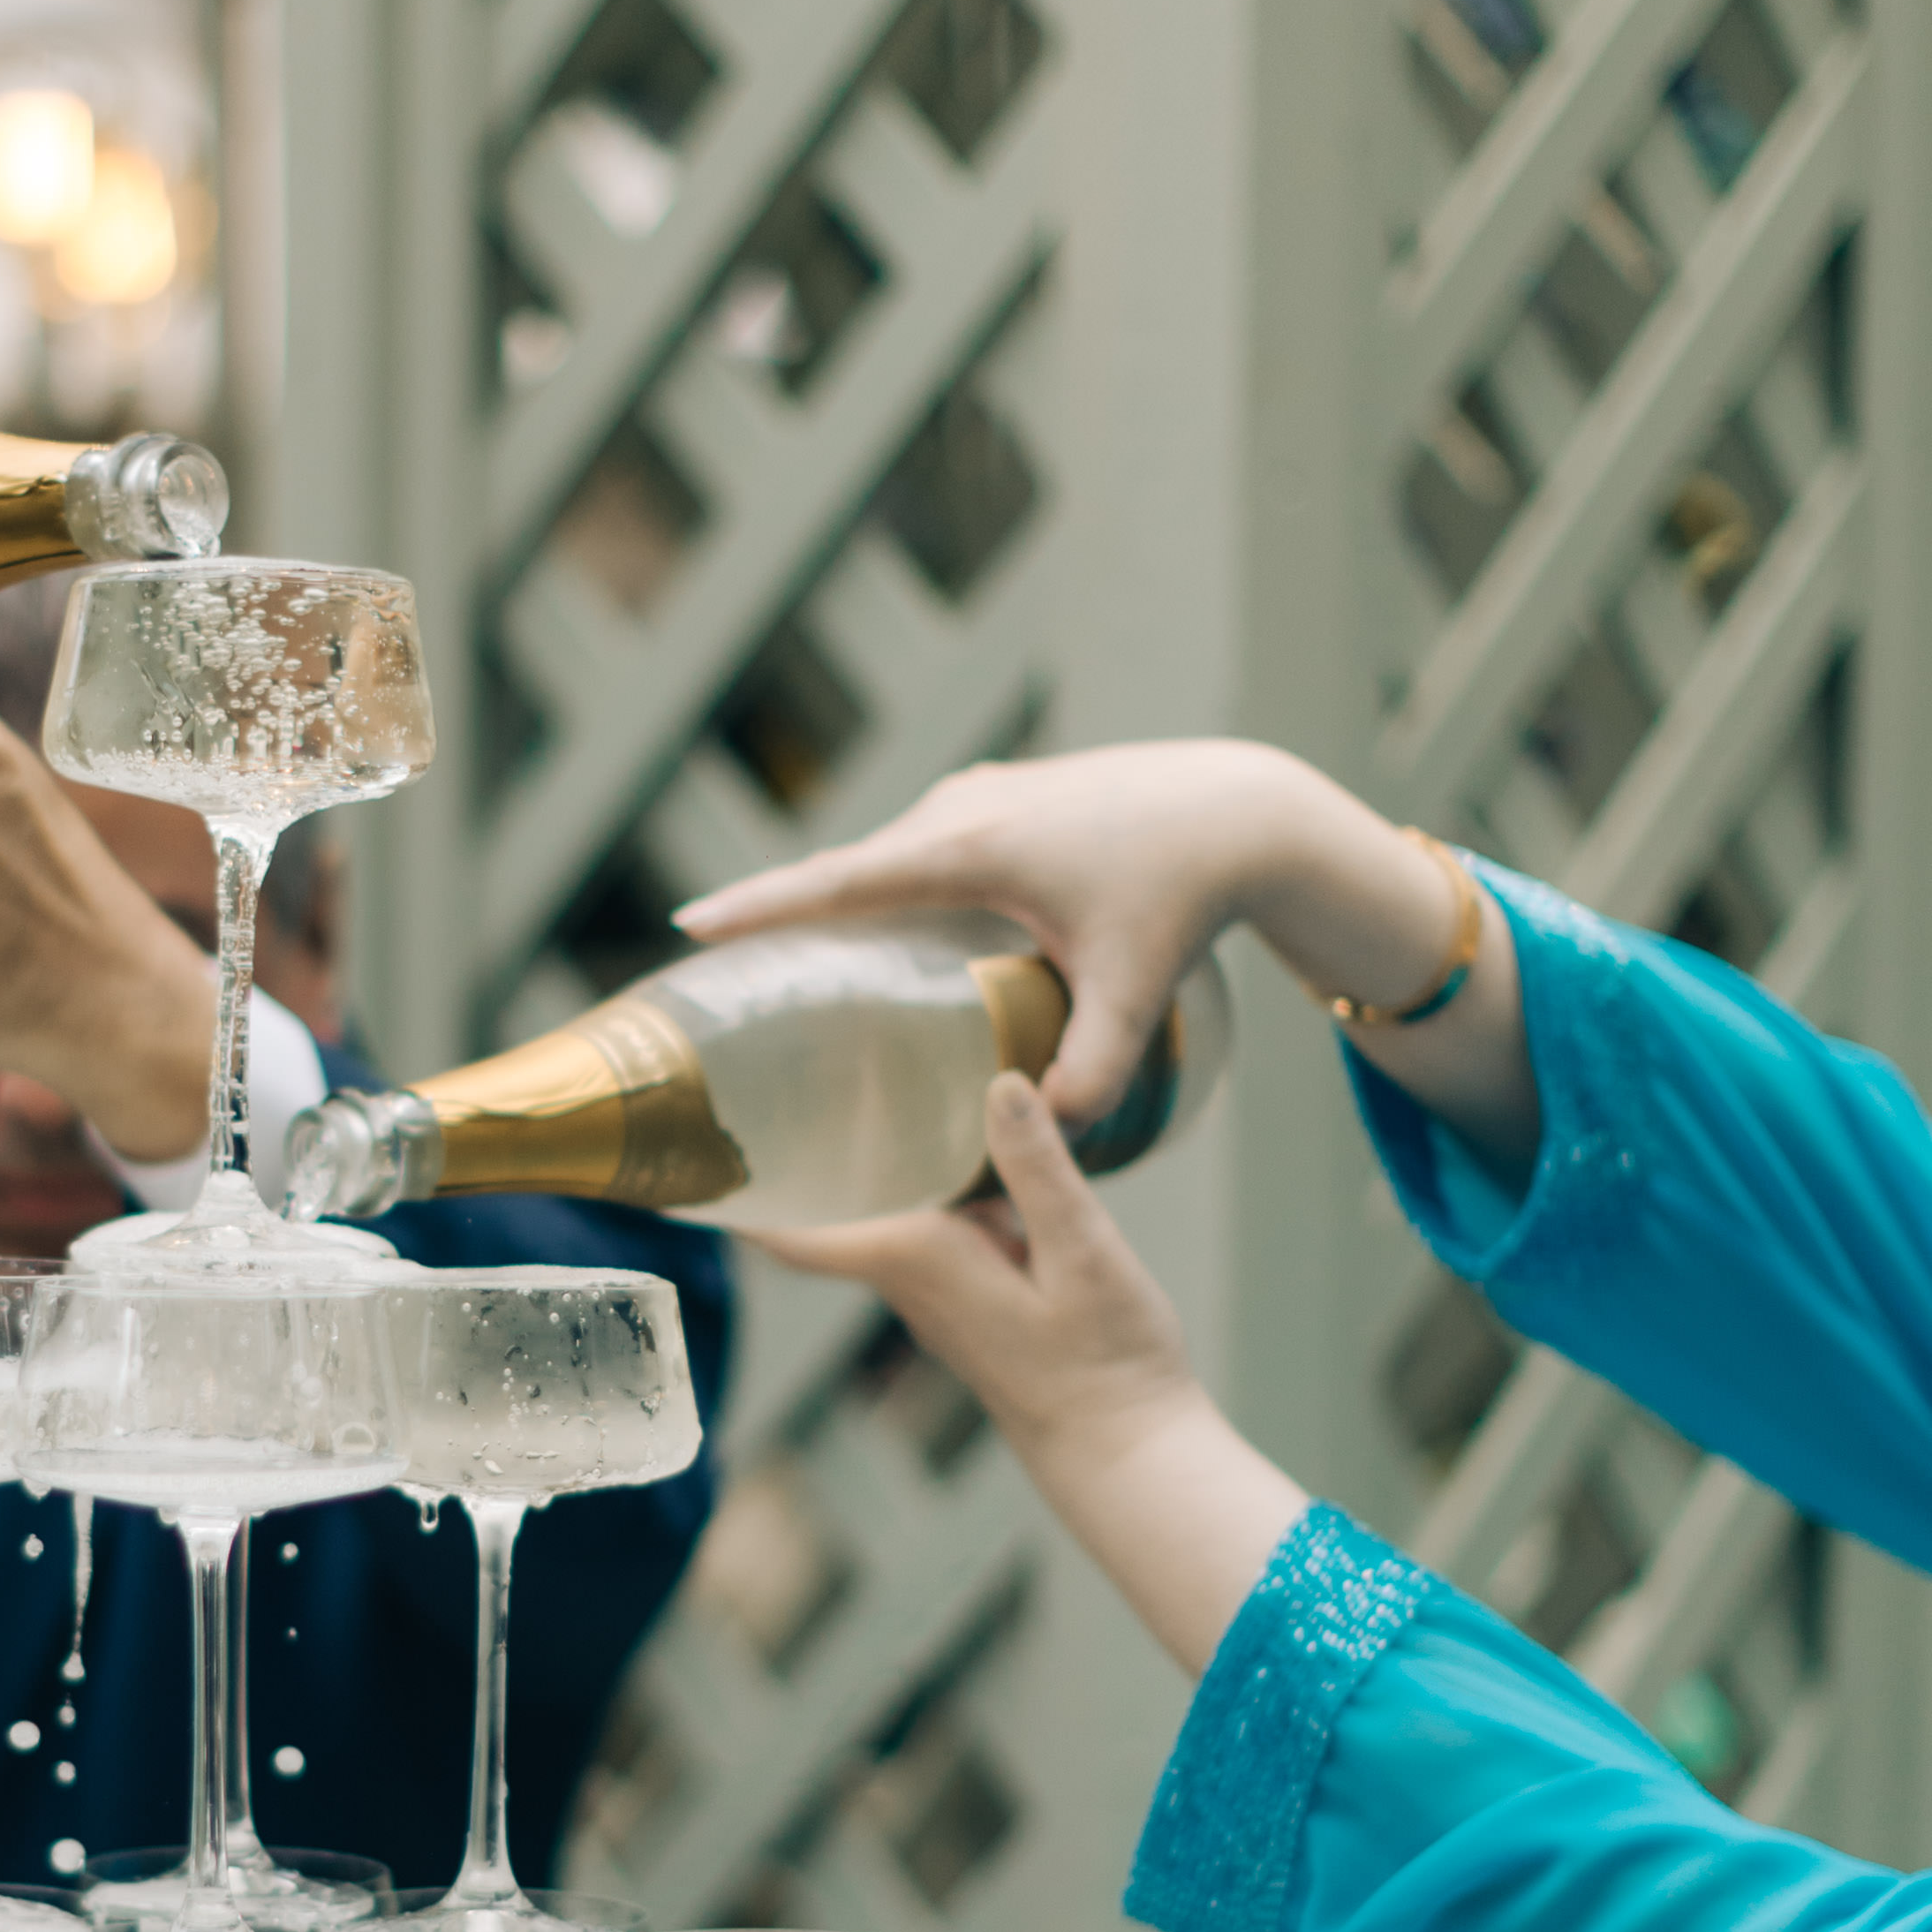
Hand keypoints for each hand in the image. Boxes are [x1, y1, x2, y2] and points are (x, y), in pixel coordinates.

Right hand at [677, 742, 1454, 1123]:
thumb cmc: (1184, 894)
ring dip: (840, 905)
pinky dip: (889, 889)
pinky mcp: (1001, 797)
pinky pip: (921, 849)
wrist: (1240, 810)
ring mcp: (979, 795)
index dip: (761, 908)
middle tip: (721, 976)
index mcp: (969, 848)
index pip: (840, 883)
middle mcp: (959, 808)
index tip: (691, 926)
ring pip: (887, 860)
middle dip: (783, 917)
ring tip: (783, 967)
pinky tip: (882, 935)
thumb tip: (1035, 1136)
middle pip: (850, 872)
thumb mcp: (1135, 993)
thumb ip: (1090, 1074)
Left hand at [765, 1072, 1308, 1672]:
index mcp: (916, 1257)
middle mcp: (908, 1275)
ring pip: (873, 1211)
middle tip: (762, 1070)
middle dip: (791, 1148)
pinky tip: (943, 1132)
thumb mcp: (1084, 1254)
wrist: (1123, 1444)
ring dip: (853, 1158)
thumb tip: (1000, 1082)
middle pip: (825, 1206)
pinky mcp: (968, 1293)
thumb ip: (1039, 1169)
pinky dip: (913, 1177)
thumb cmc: (1105, 1361)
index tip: (684, 1151)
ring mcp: (935, 1289)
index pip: (793, 1230)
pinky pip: (919, 1222)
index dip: (737, 1193)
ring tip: (838, 1075)